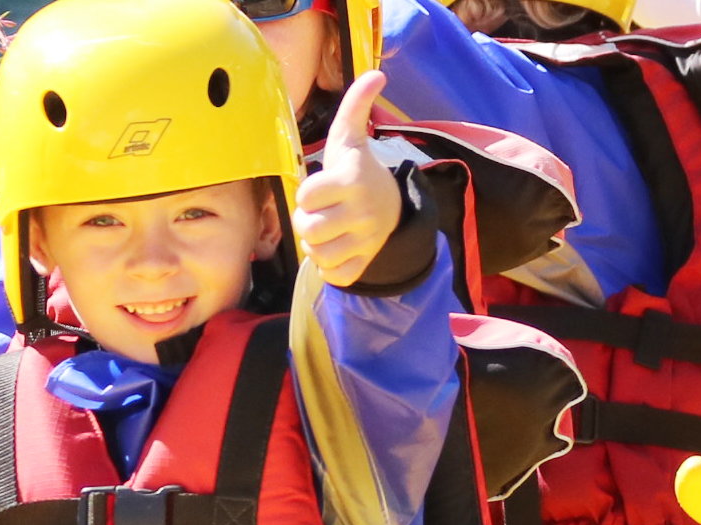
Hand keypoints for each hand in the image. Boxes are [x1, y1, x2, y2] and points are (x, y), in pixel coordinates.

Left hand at [293, 70, 400, 287]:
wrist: (395, 208)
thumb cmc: (358, 171)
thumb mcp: (350, 139)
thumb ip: (355, 107)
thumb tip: (376, 73)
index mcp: (352, 182)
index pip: (307, 196)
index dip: (306, 194)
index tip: (318, 190)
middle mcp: (361, 213)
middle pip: (309, 230)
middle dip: (305, 223)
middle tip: (317, 214)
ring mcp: (365, 242)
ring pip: (318, 255)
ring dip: (314, 246)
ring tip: (325, 231)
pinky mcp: (366, 263)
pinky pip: (335, 276)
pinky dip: (330, 267)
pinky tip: (336, 249)